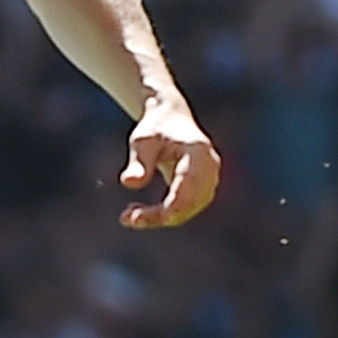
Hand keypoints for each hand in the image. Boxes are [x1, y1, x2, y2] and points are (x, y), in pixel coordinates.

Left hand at [119, 104, 218, 228]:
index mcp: (198, 152)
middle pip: (189, 203)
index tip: (136, 219)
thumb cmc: (154, 128)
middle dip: (159, 217)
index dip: (165, 210)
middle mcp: (210, 166)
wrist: (170, 117)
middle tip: (126, 219)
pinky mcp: (205, 184)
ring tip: (129, 215)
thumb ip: (138, 163)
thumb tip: (129, 183)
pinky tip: (141, 211)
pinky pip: (189, 206)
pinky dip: (167, 213)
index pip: (186, 190)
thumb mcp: (142, 142)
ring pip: (190, 208)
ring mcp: (211, 176)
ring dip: (162, 217)